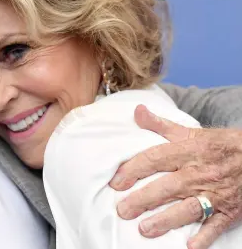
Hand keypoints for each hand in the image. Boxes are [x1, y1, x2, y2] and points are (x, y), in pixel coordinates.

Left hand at [109, 105, 241, 248]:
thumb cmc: (217, 145)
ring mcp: (216, 193)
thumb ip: (160, 125)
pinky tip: (190, 246)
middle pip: (168, 187)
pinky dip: (204, 237)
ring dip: (166, 220)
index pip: (156, 159)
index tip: (116, 182)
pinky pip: (216, 225)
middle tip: (123, 210)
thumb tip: (137, 111)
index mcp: (188, 151)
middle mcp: (200, 173)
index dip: (134, 170)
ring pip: (188, 208)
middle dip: (143, 199)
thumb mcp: (190, 132)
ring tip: (145, 229)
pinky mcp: (230, 211)